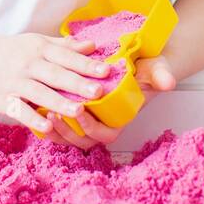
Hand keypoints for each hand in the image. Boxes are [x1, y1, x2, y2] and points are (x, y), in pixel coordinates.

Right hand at [0, 32, 112, 134]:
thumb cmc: (14, 51)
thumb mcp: (38, 42)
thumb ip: (65, 46)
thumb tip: (92, 46)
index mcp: (40, 49)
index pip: (66, 56)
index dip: (86, 64)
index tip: (106, 71)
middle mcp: (28, 64)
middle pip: (55, 75)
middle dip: (77, 83)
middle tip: (98, 91)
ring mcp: (15, 82)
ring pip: (39, 93)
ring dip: (59, 102)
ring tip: (79, 111)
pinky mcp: (3, 99)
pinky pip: (19, 110)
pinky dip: (33, 119)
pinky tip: (48, 127)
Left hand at [45, 55, 176, 150]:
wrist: (138, 63)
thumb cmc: (144, 69)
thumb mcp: (154, 70)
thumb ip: (160, 76)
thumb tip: (168, 82)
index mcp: (120, 120)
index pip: (104, 134)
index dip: (91, 127)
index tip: (81, 110)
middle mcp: (104, 125)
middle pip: (82, 141)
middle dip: (67, 131)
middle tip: (54, 114)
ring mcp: (89, 123)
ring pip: (68, 137)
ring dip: (54, 130)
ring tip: (42, 113)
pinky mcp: (75, 116)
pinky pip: (59, 127)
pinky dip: (47, 122)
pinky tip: (35, 109)